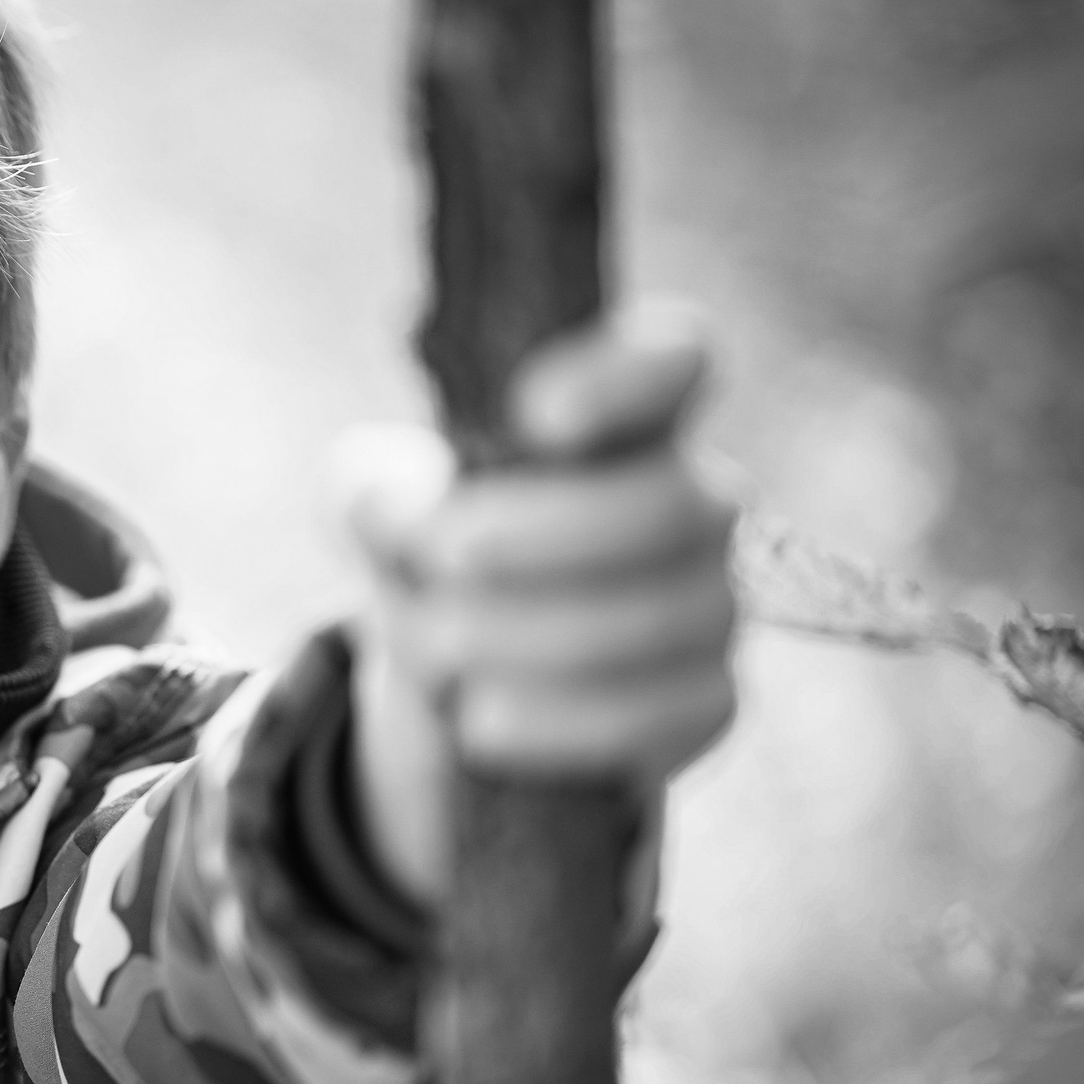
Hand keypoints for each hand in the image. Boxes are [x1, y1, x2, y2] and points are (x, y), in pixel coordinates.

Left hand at [336, 306, 739, 908]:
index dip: (624, 377)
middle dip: (539, 534)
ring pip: (658, 619)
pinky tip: (483, 721)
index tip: (535, 411)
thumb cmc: (433, 558)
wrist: (458, 682)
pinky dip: (556, 722)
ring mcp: (712, 605)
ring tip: (438, 652)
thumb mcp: (378, 509)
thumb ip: (371, 489)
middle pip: (668, 505)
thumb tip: (393, 508)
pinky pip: (657, 716)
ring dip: (524, 636)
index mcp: (621, 427)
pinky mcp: (707, 704)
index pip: (676, 360)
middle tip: (444, 554)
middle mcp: (692, 504)